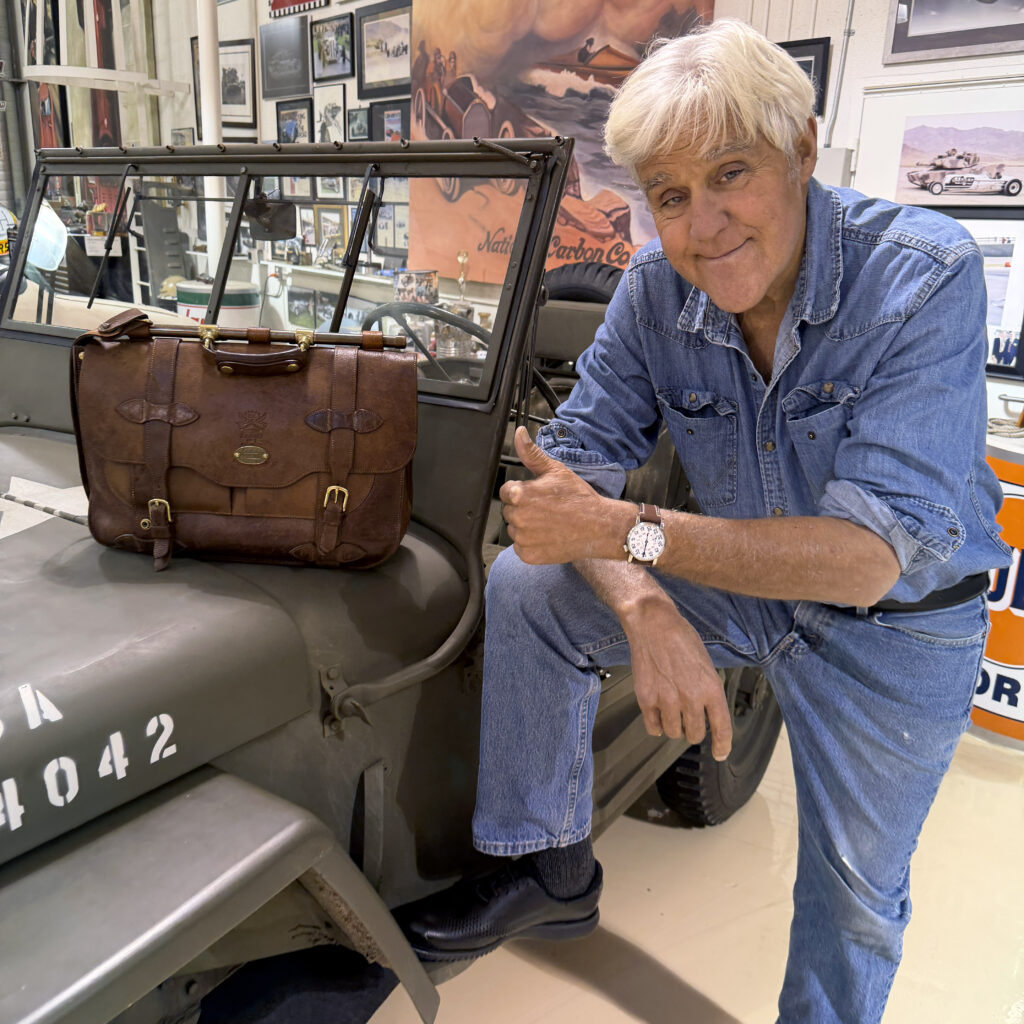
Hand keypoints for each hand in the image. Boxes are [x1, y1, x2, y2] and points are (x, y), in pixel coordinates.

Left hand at [500, 427, 624, 563]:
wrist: (599, 526)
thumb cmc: (578, 498)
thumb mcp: (555, 471)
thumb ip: (531, 454)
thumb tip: (518, 433)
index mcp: (519, 494)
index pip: (506, 492)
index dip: (523, 492)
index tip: (539, 496)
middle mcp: (517, 517)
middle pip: (509, 511)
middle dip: (524, 509)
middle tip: (547, 509)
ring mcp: (522, 538)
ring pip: (515, 529)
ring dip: (526, 526)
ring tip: (549, 523)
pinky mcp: (528, 555)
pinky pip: (521, 547)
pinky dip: (531, 543)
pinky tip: (548, 536)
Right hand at [624, 597, 732, 759]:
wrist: (653, 624)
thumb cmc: (680, 638)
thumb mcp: (706, 664)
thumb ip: (708, 690)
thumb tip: (706, 712)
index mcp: (711, 688)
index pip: (721, 727)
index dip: (722, 745)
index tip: (720, 753)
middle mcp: (691, 698)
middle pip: (695, 734)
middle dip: (694, 730)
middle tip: (689, 718)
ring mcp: (667, 700)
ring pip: (674, 732)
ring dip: (674, 726)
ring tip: (671, 709)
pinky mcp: (646, 699)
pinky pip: (653, 728)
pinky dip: (656, 725)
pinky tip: (657, 713)